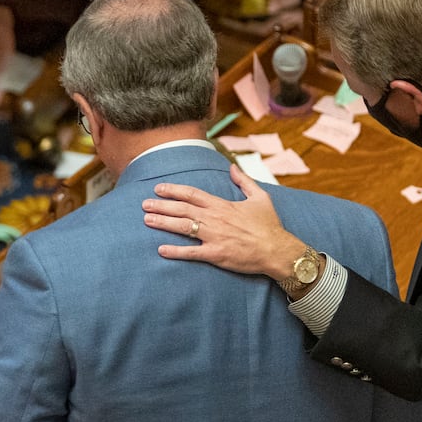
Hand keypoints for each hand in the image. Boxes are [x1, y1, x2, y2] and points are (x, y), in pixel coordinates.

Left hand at [142, 163, 304, 278]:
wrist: (278, 250)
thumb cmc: (269, 225)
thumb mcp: (260, 197)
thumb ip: (244, 181)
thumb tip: (232, 167)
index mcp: (222, 205)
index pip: (192, 194)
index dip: (173, 190)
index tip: (159, 188)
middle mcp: (215, 219)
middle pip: (182, 209)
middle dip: (161, 205)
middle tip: (144, 204)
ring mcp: (214, 237)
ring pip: (182, 227)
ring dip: (163, 223)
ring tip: (147, 220)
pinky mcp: (216, 254)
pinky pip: (191, 252)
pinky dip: (175, 251)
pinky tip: (161, 249)